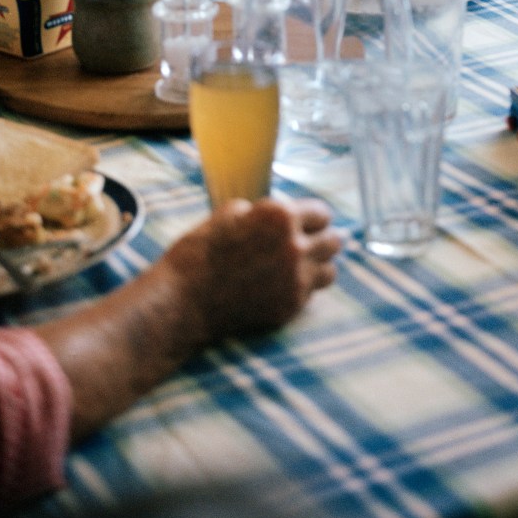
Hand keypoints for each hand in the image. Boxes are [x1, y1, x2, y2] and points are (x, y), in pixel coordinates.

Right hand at [162, 198, 341, 343]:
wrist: (183, 301)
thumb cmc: (200, 252)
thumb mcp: (229, 213)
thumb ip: (264, 211)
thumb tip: (283, 215)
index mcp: (280, 216)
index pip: (322, 213)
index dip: (311, 216)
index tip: (305, 222)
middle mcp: (294, 246)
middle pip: (334, 241)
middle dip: (321, 239)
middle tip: (306, 242)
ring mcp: (295, 280)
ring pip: (330, 270)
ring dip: (318, 265)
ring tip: (299, 265)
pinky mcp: (290, 307)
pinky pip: (311, 293)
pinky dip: (302, 288)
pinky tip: (281, 285)